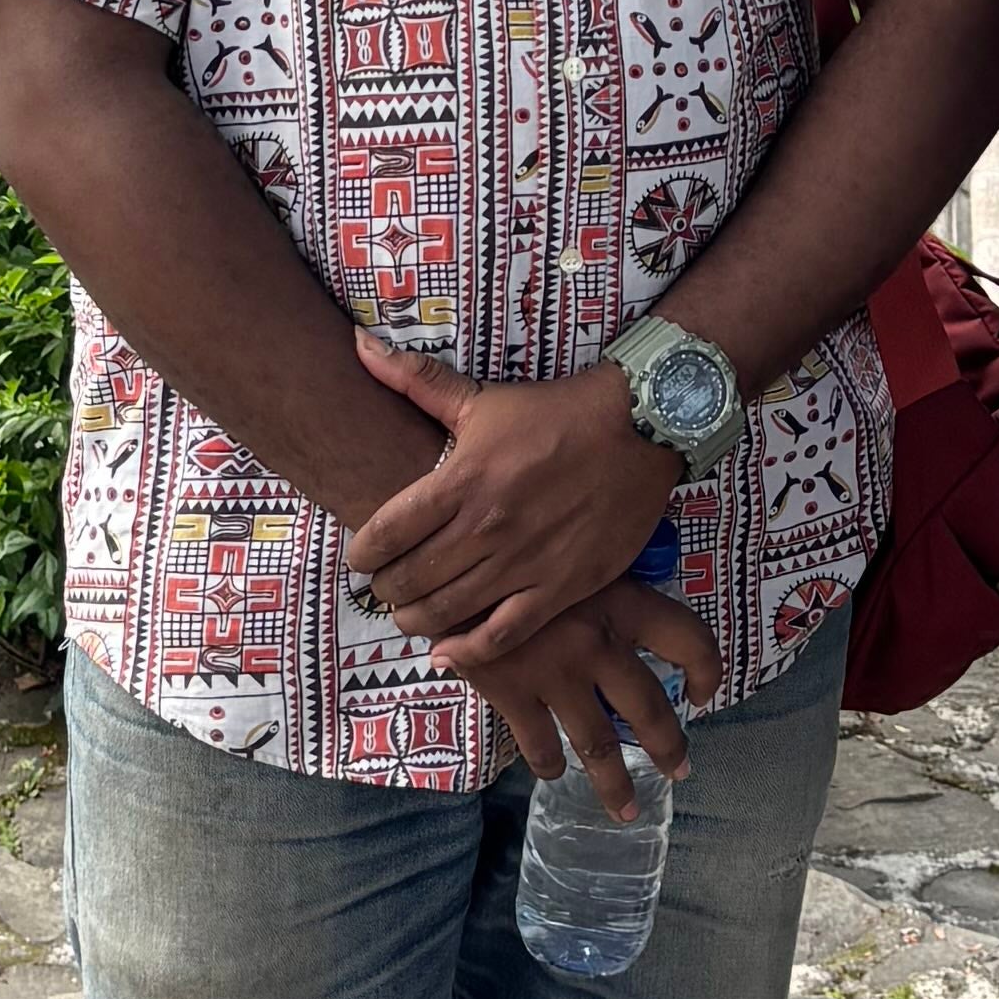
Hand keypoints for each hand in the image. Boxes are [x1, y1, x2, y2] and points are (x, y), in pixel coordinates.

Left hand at [346, 343, 665, 652]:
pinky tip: (448, 653)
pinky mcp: (561, 587)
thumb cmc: (556, 413)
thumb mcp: (482, 396)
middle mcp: (487, 526)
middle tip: (386, 588)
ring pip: (449, 611)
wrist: (639, 428)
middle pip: (411, 578)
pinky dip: (469, 651)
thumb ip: (415, 379)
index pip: (387, 531)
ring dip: (417, 619)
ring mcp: (524, 561)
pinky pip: (504, 634)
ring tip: (411, 614)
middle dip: (387, 590)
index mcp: (463, 479)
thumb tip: (359, 346)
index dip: (362, 553)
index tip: (360, 558)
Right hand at [467, 577, 726, 811]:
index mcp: (622, 598)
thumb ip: (606, 581)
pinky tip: (554, 770)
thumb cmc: (519, 547)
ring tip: (627, 810)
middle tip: (679, 770)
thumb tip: (635, 607)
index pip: (688, 637)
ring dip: (614, 783)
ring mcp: (555, 673)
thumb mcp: (575, 554)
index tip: (703, 693)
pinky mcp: (511, 691)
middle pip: (650, 709)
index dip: (707, 670)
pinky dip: (549, 763)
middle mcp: (598, 641)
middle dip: (668, 747)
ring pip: (598, 744)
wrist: (448, 556)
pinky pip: (540, 745)